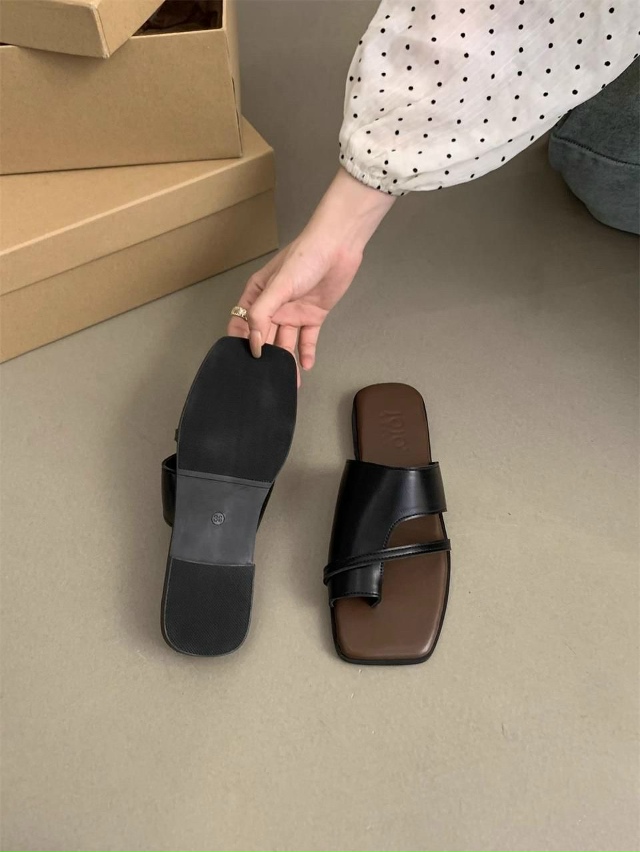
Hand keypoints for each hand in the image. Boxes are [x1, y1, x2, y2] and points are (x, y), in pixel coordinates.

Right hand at [227, 168, 395, 372]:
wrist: (339, 247)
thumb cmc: (305, 257)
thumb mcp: (278, 286)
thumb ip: (261, 314)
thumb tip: (253, 342)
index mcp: (258, 294)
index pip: (242, 323)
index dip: (241, 342)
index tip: (243, 361)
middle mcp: (274, 305)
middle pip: (265, 337)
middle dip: (265, 357)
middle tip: (266, 379)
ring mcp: (294, 311)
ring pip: (286, 342)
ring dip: (287, 360)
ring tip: (288, 380)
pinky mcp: (313, 315)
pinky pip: (307, 338)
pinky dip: (306, 352)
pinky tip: (305, 366)